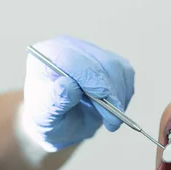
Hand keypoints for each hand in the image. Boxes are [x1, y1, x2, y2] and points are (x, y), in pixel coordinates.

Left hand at [20, 35, 134, 151]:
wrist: (57, 121)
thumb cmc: (47, 117)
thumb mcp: (44, 115)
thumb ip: (55, 100)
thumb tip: (68, 86)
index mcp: (49, 55)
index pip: (74, 59)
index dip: (91, 78)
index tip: (103, 98)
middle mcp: (71, 48)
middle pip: (101, 61)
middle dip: (111, 92)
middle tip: (113, 120)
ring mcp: (91, 53)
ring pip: (117, 67)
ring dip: (119, 95)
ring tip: (111, 120)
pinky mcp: (108, 62)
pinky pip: (125, 74)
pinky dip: (123, 94)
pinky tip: (113, 110)